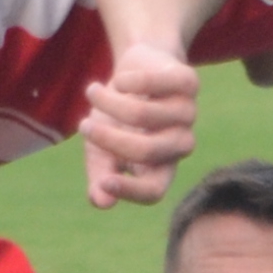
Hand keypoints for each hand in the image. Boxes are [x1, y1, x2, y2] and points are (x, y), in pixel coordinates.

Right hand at [79, 42, 197, 206]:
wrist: (136, 70)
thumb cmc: (117, 118)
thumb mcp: (102, 149)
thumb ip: (101, 175)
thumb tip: (101, 203)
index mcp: (161, 167)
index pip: (154, 191)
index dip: (131, 191)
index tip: (103, 182)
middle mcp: (181, 144)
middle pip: (147, 151)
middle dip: (108, 138)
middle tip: (83, 125)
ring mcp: (188, 113)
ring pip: (144, 115)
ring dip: (108, 102)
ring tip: (92, 92)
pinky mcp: (189, 83)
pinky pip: (156, 84)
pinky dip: (129, 82)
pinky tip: (119, 81)